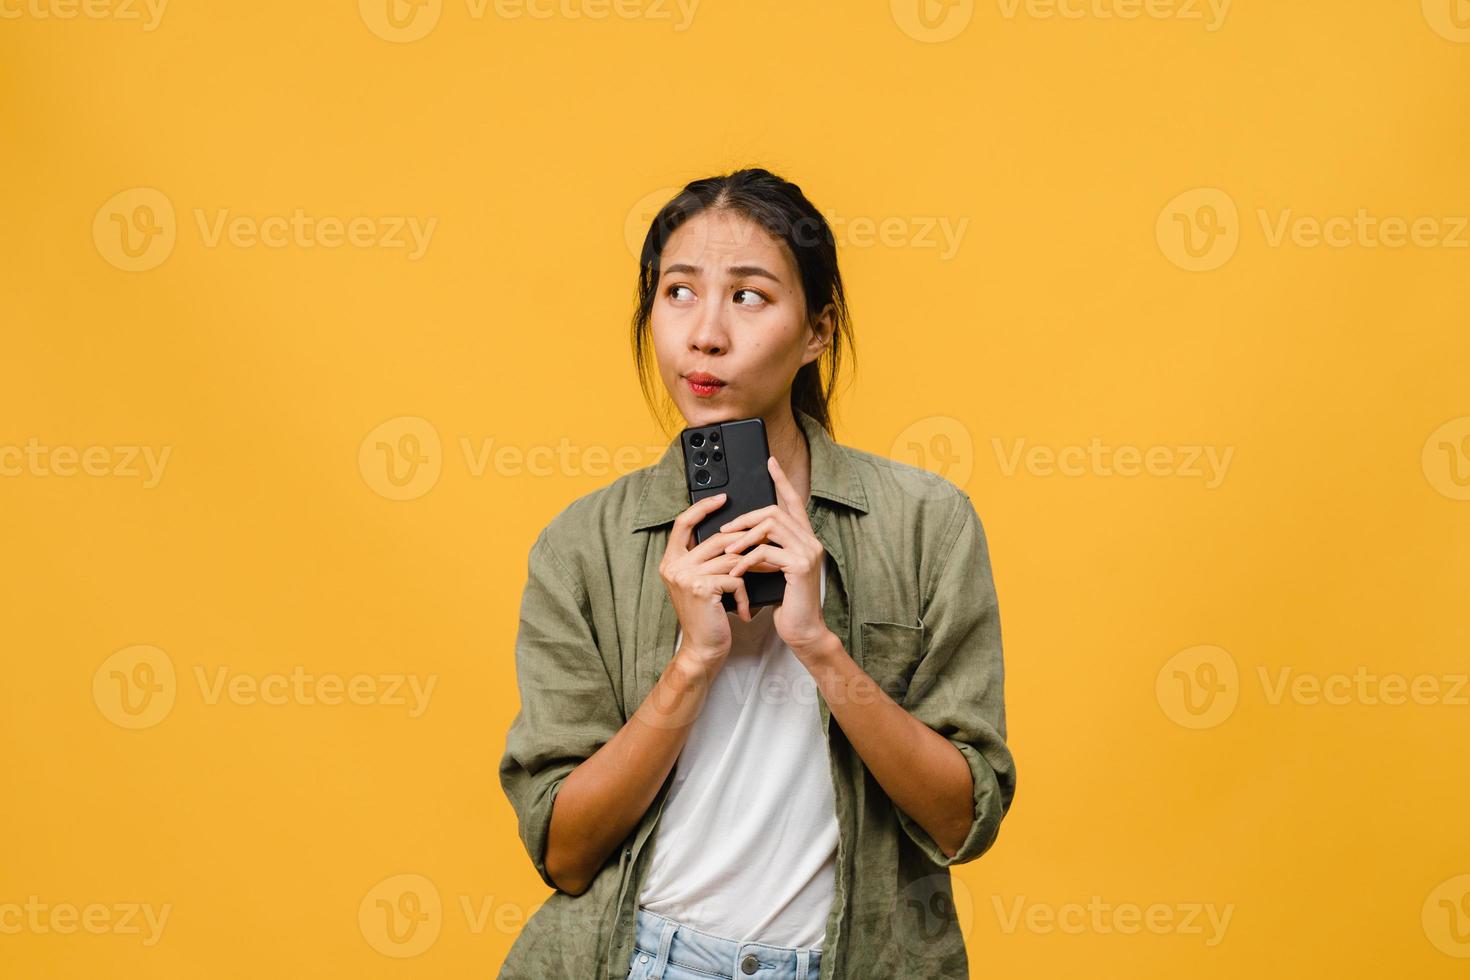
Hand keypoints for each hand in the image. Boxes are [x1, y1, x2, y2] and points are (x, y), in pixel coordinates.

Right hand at [659, 492, 756, 672]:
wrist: (703, 650)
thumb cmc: (708, 617)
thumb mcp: (703, 583)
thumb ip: (708, 559)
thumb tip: (735, 533)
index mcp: (671, 561)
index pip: (683, 522)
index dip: (703, 507)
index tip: (724, 497)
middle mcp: (674, 566)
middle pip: (716, 538)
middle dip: (746, 541)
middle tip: (768, 542)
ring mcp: (686, 576)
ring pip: (731, 557)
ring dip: (753, 566)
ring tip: (768, 573)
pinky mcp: (702, 588)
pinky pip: (735, 578)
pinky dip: (745, 593)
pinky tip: (745, 609)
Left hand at [717, 455, 834, 658]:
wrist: (802, 630)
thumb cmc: (786, 602)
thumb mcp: (773, 570)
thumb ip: (765, 550)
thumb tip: (741, 536)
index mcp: (804, 538)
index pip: (793, 501)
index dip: (781, 480)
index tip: (769, 461)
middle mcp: (810, 540)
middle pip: (776, 510)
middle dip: (746, 517)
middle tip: (725, 530)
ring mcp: (808, 551)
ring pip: (771, 525)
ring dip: (743, 536)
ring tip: (728, 551)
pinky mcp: (800, 566)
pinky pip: (767, 550)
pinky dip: (747, 559)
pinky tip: (737, 570)